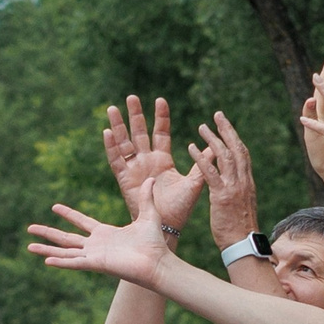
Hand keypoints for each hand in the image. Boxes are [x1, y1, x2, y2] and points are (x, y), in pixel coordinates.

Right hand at [29, 201, 173, 288]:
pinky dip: (60, 261)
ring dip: (46, 248)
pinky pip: (75, 262)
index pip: (81, 222)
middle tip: (29, 228)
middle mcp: (96, 245)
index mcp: (105, 233)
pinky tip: (46, 259)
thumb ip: (145, 198)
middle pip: (66, 238)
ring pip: (65, 251)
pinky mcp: (96, 264)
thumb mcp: (148, 215)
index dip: (68, 214)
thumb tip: (150, 179)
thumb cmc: (154, 243)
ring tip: (29, 245)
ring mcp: (94, 255)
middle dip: (47, 232)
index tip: (54, 206)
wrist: (157, 262)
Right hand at [102, 97, 202, 235]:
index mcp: (163, 159)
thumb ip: (202, 164)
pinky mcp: (124, 179)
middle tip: (131, 97)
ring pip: (124, 142)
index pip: (160, 133)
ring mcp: (134, 169)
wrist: (167, 226)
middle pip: (139, 133)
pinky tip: (107, 132)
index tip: (160, 99)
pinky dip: (111, 147)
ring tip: (113, 108)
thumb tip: (216, 147)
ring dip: (118, 126)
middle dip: (135, 115)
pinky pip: (116, 160)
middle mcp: (147, 161)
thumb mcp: (194, 183)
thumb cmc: (180, 208)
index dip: (160, 117)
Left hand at [187, 112, 260, 245]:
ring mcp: (233, 187)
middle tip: (217, 115)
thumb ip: (239, 190)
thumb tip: (236, 183)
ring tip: (201, 127)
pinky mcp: (221, 195)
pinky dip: (201, 158)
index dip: (235, 137)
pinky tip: (190, 147)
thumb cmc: (239, 228)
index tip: (227, 125)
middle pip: (236, 148)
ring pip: (224, 156)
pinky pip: (210, 173)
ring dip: (212, 139)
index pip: (242, 154)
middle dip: (226, 130)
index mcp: (247, 182)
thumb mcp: (242, 204)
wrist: (242, 244)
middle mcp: (243, 180)